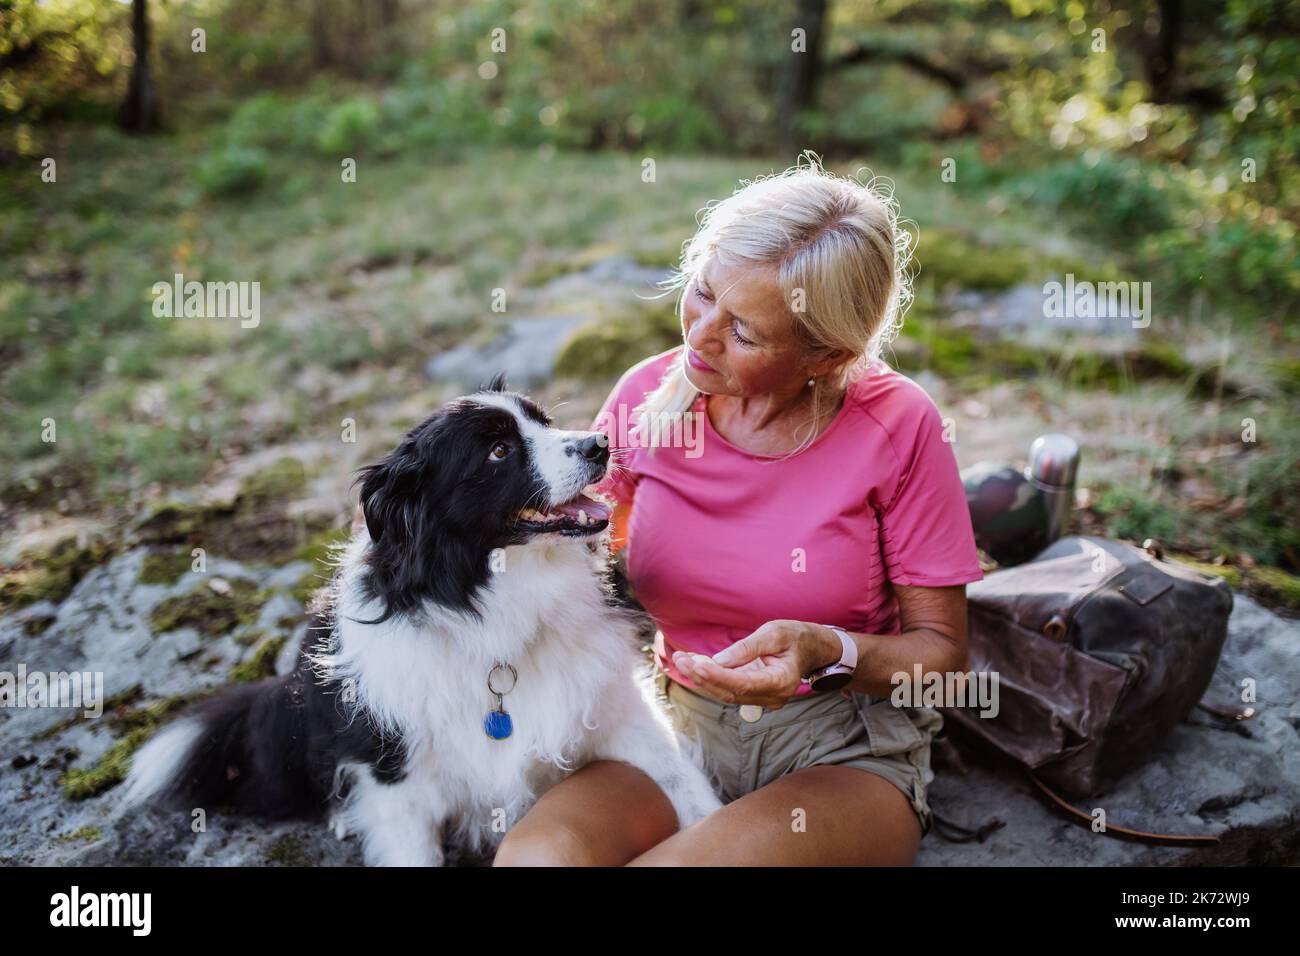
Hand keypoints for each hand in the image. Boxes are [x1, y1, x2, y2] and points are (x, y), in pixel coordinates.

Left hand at [672, 620, 841, 708]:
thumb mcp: (774, 633)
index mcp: (781, 681)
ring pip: (726, 692)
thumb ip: (747, 648)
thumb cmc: (795, 636)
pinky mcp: (754, 693)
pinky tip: (694, 664)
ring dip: (702, 678)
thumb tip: (719, 661)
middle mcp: (772, 696)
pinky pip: (729, 688)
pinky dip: (710, 677)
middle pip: (730, 692)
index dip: (718, 676)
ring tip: (682, 660)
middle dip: (702, 677)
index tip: (697, 665)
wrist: (811, 648)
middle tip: (680, 659)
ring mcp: (763, 698)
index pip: (743, 684)